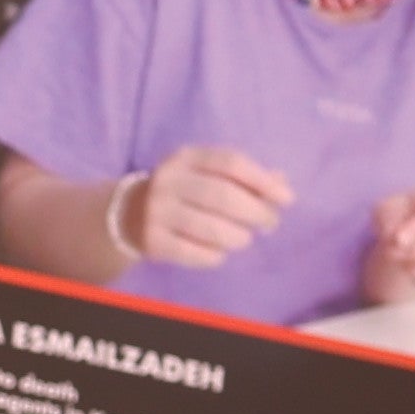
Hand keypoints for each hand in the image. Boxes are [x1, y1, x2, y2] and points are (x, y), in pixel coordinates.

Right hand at [117, 145, 295, 268]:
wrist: (127, 214)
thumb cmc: (184, 191)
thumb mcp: (208, 173)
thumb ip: (245, 177)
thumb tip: (282, 185)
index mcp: (187, 157)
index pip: (231, 163)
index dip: (263, 181)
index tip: (287, 199)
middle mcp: (168, 180)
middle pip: (223, 196)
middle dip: (256, 212)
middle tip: (270, 223)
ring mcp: (156, 212)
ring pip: (210, 228)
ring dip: (239, 237)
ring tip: (244, 239)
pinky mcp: (152, 241)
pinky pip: (194, 253)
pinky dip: (215, 255)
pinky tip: (219, 252)